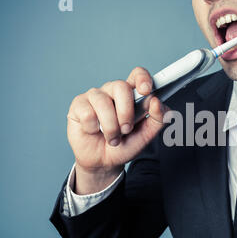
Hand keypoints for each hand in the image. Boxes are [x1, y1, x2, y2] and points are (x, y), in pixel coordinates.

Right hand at [66, 67, 167, 193]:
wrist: (104, 162)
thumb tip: (157, 102)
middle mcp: (113, 91)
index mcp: (132, 94)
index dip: (142, 78)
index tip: (146, 90)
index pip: (137, 75)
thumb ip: (158, 119)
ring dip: (111, 127)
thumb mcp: (146, 135)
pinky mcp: (79, 105)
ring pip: (103, 102)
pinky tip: (94, 132)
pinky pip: (88, 113)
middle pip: (120, 86)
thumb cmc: (125, 144)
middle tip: (126, 129)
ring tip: (112, 138)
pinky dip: (94, 128)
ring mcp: (95, 96)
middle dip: (126, 112)